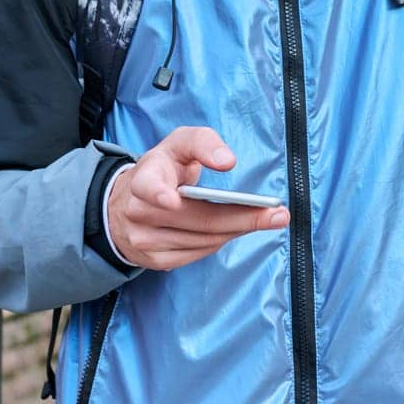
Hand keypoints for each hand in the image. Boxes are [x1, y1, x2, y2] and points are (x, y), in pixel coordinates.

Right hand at [106, 126, 289, 270]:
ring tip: (268, 219)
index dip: (159, 194)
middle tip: (277, 213)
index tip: (172, 201)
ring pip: (203, 239)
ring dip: (238, 230)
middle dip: (241, 217)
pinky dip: (221, 240)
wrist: (126, 204)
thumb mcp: (179, 144)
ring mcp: (145, 240)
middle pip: (196, 219)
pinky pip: (198, 253)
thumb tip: (227, 161)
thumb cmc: (163, 169)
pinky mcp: (155, 261)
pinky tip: (237, 229)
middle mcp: (139, 212)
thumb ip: (203, 142)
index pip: (148, 186)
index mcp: (143, 178)